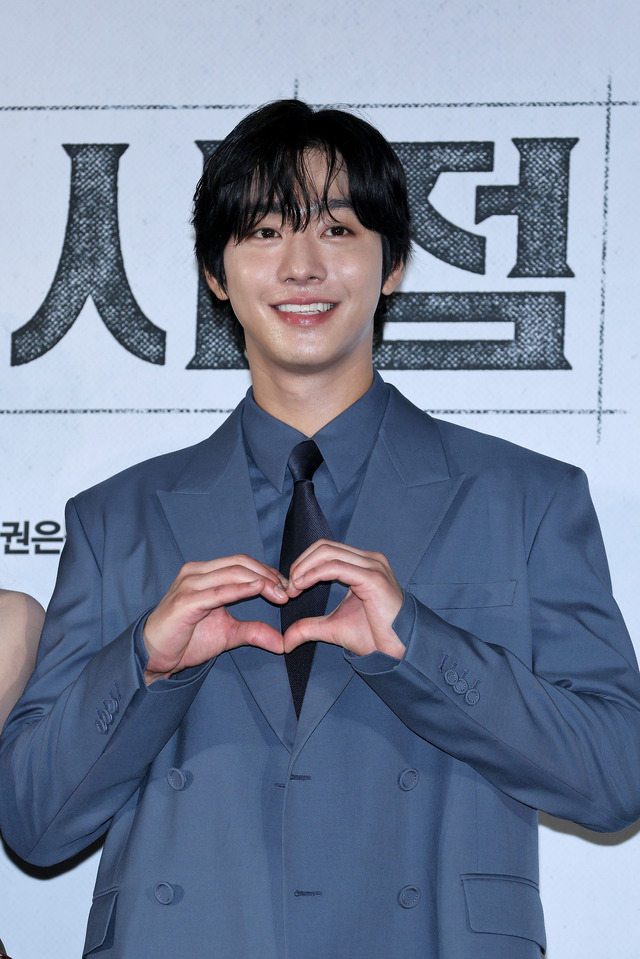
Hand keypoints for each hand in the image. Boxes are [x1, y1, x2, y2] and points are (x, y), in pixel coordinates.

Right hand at [143, 556, 287, 683]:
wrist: (155, 655)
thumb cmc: (187, 639)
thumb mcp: (227, 634)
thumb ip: (253, 632)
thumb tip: (282, 643)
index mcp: (205, 573)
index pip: (242, 564)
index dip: (267, 572)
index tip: (288, 588)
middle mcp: (196, 573)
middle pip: (240, 563)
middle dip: (268, 575)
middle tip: (289, 591)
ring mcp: (189, 584)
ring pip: (232, 572)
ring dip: (261, 581)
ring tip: (280, 594)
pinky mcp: (186, 600)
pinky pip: (219, 591)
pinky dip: (241, 589)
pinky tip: (259, 589)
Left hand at [283, 541, 405, 658]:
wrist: (397, 652)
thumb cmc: (373, 638)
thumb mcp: (333, 627)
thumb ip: (309, 627)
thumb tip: (286, 640)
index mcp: (363, 565)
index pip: (326, 550)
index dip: (303, 564)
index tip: (290, 587)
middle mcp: (369, 560)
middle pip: (324, 547)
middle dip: (301, 564)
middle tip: (289, 586)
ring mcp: (373, 566)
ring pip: (328, 552)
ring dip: (304, 568)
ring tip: (294, 587)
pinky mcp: (373, 578)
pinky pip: (336, 567)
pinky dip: (314, 574)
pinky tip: (303, 586)